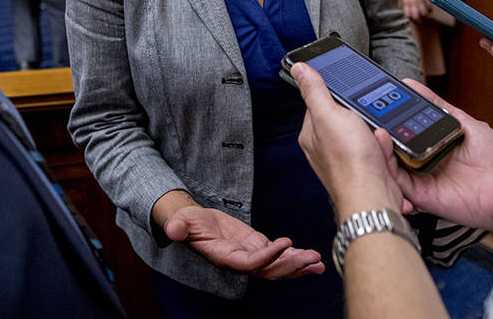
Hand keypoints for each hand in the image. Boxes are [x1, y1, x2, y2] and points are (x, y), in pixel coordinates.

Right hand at [164, 206, 324, 279]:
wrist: (194, 224)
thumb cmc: (186, 223)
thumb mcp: (180, 222)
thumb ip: (178, 227)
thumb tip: (173, 230)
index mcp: (225, 257)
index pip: (249, 263)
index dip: (267, 256)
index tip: (285, 243)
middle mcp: (241, 262)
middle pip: (269, 270)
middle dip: (291, 266)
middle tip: (312, 259)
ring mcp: (251, 256)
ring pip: (278, 267)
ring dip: (299, 266)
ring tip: (319, 263)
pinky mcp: (258, 247)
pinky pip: (280, 257)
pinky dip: (297, 259)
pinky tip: (314, 260)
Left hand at [291, 63, 405, 217]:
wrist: (373, 196)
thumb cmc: (349, 160)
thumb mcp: (329, 114)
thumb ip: (314, 90)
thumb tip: (300, 69)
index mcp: (312, 134)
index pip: (321, 103)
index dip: (338, 98)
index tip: (349, 97)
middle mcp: (326, 148)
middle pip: (348, 118)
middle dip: (363, 119)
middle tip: (364, 124)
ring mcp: (347, 160)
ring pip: (367, 134)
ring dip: (376, 135)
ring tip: (375, 141)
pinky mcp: (365, 169)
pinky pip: (379, 150)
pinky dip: (384, 150)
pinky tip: (382, 155)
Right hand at [383, 79, 492, 231]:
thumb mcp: (465, 123)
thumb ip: (439, 107)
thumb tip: (414, 86)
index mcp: (430, 144)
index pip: (400, 132)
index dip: (385, 121)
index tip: (373, 106)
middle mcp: (423, 162)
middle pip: (391, 150)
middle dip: (377, 136)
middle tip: (366, 120)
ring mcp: (422, 180)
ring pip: (391, 168)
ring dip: (379, 152)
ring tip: (374, 135)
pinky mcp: (425, 197)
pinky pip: (401, 186)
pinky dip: (390, 173)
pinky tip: (386, 157)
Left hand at [401, 0, 430, 21]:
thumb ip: (402, 1)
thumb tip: (400, 7)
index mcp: (406, 1)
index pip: (408, 14)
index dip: (410, 18)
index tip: (412, 18)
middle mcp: (413, 1)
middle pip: (416, 16)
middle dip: (418, 20)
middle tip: (420, 20)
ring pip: (424, 13)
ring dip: (425, 15)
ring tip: (425, 15)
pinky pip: (429, 6)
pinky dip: (430, 9)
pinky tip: (429, 8)